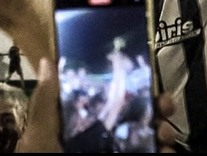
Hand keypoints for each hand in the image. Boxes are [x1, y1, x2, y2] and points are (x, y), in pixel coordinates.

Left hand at [15, 57, 179, 153]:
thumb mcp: (39, 134)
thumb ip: (46, 100)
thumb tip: (47, 60)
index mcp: (78, 125)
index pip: (106, 98)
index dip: (126, 85)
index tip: (145, 76)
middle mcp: (100, 140)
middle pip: (134, 117)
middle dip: (154, 108)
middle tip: (165, 104)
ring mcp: (116, 152)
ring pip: (147, 139)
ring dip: (163, 131)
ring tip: (166, 133)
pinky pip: (152, 155)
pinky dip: (165, 153)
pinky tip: (168, 152)